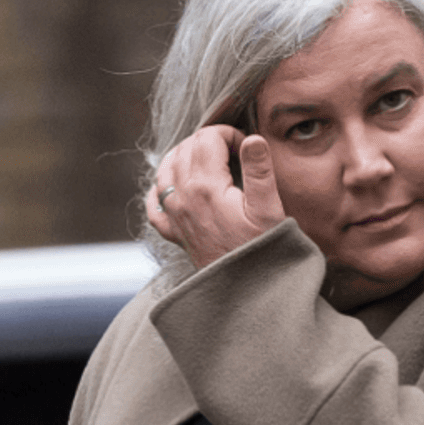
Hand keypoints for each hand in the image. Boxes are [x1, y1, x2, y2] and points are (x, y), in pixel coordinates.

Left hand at [146, 126, 287, 269]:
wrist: (246, 290)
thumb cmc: (263, 251)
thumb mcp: (270, 210)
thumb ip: (259, 171)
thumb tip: (252, 139)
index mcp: (206, 186)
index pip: (207, 139)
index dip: (228, 134)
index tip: (245, 146)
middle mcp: (182, 196)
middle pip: (184, 149)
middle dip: (208, 141)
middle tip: (233, 152)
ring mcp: (173, 214)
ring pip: (164, 168)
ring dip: (183, 156)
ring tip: (207, 161)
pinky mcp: (173, 231)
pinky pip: (153, 203)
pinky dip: (160, 189)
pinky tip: (175, 188)